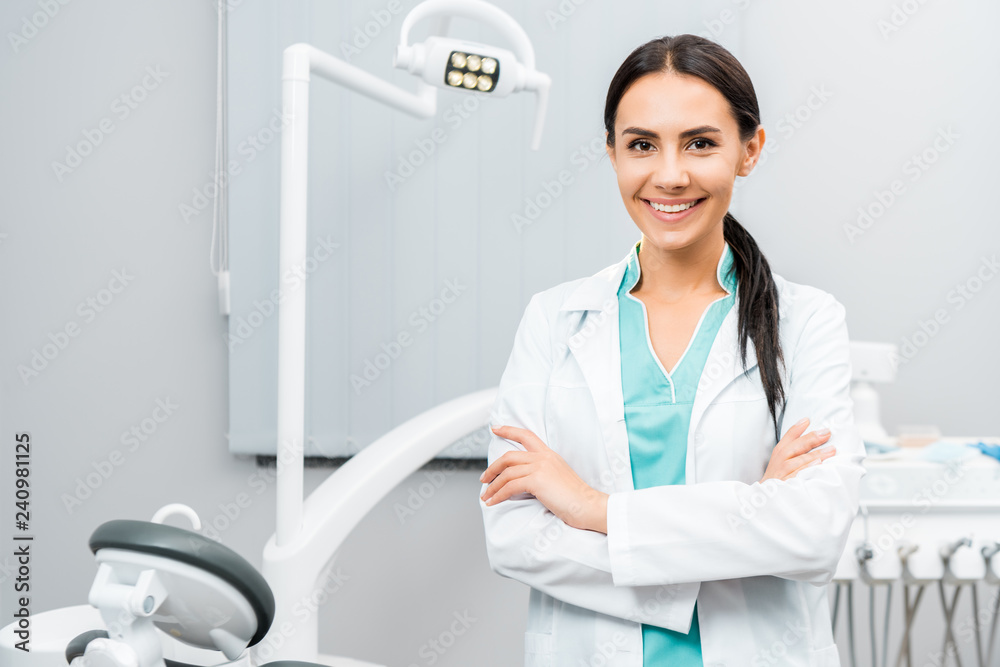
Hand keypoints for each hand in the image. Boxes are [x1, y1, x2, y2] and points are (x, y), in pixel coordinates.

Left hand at [480, 425, 607, 532]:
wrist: (589, 506)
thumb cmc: (576, 498)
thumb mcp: (558, 478)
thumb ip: (543, 473)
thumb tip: (524, 480)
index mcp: (550, 455)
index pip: (526, 435)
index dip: (509, 430)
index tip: (495, 428)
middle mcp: (544, 457)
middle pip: (509, 456)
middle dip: (492, 468)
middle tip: (484, 479)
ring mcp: (540, 467)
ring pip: (507, 473)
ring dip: (492, 486)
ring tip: (485, 497)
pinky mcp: (537, 480)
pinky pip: (509, 486)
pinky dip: (498, 495)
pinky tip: (493, 502)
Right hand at [760, 417, 835, 482]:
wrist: (766, 501)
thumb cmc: (778, 480)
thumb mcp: (782, 463)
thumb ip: (795, 451)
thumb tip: (812, 437)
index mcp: (779, 455)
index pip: (787, 439)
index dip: (796, 429)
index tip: (807, 420)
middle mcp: (779, 462)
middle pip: (794, 448)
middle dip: (811, 439)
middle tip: (827, 433)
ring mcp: (781, 474)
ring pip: (798, 461)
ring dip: (815, 455)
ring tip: (831, 450)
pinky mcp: (785, 486)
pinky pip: (797, 476)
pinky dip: (807, 469)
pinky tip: (818, 465)